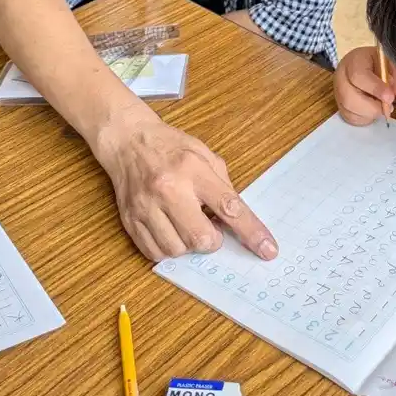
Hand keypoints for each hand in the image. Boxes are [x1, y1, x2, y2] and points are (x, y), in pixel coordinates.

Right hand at [93, 110, 277, 262]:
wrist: (128, 142)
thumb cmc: (170, 147)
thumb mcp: (204, 154)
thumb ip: (223, 186)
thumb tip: (237, 219)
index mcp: (192, 169)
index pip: (229, 207)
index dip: (251, 232)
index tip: (267, 249)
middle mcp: (168, 190)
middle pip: (201, 238)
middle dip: (213, 239)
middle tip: (210, 225)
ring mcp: (146, 208)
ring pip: (178, 250)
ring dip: (189, 244)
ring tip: (186, 223)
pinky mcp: (130, 221)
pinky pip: (155, 253)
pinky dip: (169, 248)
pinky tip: (170, 230)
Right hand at [334, 46, 395, 125]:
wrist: (362, 64)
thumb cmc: (377, 63)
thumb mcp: (390, 63)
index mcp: (354, 61)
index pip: (359, 76)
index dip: (375, 89)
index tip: (390, 97)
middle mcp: (341, 78)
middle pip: (350, 98)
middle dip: (373, 107)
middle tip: (389, 107)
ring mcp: (338, 93)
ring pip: (350, 111)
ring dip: (370, 113)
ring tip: (382, 107)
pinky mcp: (341, 106)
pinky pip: (351, 118)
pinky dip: (366, 118)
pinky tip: (374, 110)